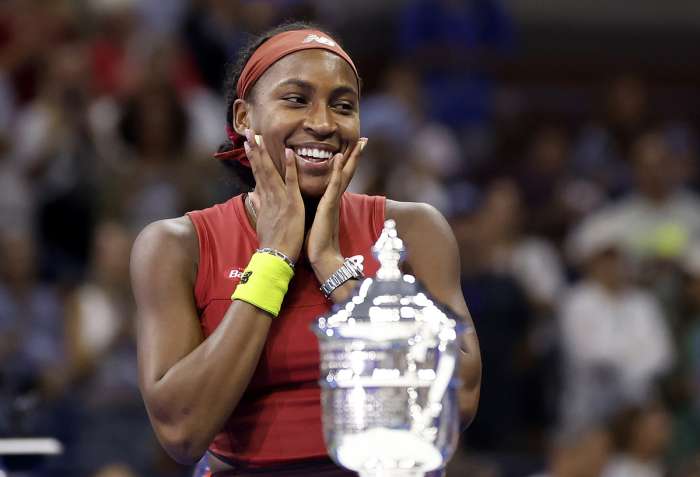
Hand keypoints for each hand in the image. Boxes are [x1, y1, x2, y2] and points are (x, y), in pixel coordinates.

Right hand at [244, 129, 304, 262]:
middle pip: (259, 169)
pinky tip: (288, 152)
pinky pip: (290, 182)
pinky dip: (289, 166)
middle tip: (247, 132)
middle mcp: (270, 196)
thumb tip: (251, 194)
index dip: (253, 158)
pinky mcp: (292, 203)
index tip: (249, 144)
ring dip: (264, 153)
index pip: (257, 174)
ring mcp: (280, 199)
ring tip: (259, 136)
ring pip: (270, 171)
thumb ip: (259, 205)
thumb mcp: (264, 222)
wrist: (277, 257)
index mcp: (265, 200)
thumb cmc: (273, 242)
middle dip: (253, 150)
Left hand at [306, 138, 366, 282]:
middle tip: (363, 140)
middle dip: (354, 157)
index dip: (345, 163)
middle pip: (346, 173)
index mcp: (329, 202)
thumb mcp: (312, 220)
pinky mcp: (328, 207)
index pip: (339, 178)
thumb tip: (308, 201)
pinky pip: (334, 186)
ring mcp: (333, 202)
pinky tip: (340, 158)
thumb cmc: (316, 242)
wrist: (322, 258)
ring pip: (343, 176)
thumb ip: (313, 209)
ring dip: (351, 159)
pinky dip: (338, 172)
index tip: (351, 149)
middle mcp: (334, 200)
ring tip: (358, 144)